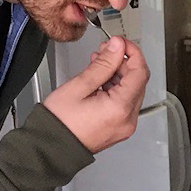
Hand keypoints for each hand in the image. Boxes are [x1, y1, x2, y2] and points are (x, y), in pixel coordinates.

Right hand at [42, 36, 150, 153]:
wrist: (50, 147)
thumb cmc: (59, 122)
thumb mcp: (80, 86)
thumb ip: (103, 64)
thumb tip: (117, 47)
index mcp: (120, 109)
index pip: (140, 72)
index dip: (132, 52)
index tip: (121, 42)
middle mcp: (127, 119)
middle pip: (137, 81)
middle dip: (124, 62)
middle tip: (106, 50)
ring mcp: (124, 125)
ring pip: (131, 91)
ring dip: (119, 74)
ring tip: (99, 64)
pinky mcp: (119, 128)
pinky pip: (124, 103)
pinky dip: (116, 88)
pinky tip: (101, 80)